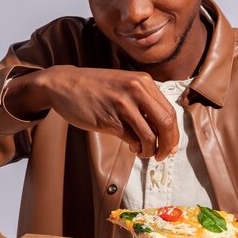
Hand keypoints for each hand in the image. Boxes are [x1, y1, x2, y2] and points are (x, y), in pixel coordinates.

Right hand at [5, 66, 178, 159]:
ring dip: (150, 150)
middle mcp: (136, 90)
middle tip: (163, 155)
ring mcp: (122, 104)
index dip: (174, 133)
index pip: (170, 111)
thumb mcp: (125, 85)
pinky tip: (132, 147)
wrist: (64, 84)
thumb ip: (144, 101)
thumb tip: (164, 131)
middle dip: (168, 144)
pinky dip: (136, 148)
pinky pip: (132, 139)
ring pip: (150, 135)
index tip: (171, 145)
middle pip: (166, 123)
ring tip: (144, 152)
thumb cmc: (95, 88)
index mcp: (143, 82)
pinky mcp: (109, 119)